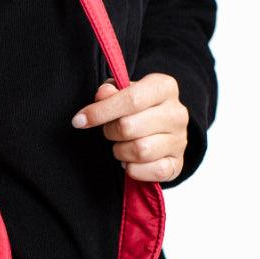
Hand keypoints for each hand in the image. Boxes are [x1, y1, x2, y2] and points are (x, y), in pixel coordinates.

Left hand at [71, 73, 188, 182]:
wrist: (160, 131)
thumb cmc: (136, 109)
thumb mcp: (122, 93)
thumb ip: (110, 92)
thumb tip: (103, 93)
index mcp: (164, 87)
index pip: (131, 99)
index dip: (100, 111)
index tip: (79, 120)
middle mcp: (177, 113)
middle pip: (129, 127)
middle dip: (110, 132)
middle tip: (109, 131)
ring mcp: (180, 140)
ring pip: (140, 151)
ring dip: (120, 151)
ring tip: (121, 146)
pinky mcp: (177, 164)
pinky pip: (152, 171)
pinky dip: (134, 169)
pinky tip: (131, 161)